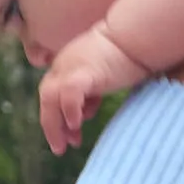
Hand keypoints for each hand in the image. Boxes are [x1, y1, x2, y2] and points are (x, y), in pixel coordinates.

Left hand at [38, 27, 150, 154]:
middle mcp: (64, 64)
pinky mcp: (85, 71)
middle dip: (52, 125)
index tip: (72, 133)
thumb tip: (85, 112)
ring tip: (64, 145)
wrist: (136, 34)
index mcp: (67, 65)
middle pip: (47, 98)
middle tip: (60, 148)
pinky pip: (69, 93)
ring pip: (51, 98)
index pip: (54, 94)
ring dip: (55, 124)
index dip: (59, 116)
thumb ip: (92, 91)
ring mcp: (72, 66)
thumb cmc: (127, 54)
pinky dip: (69, 110)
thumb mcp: (103, 75)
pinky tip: (77, 125)